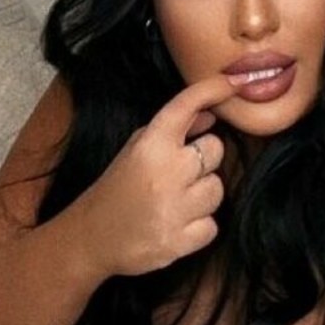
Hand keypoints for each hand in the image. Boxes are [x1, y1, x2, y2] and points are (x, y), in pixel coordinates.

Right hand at [77, 76, 233, 277]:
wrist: (91, 238)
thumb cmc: (117, 187)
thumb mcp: (137, 147)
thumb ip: (175, 129)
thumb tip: (211, 116)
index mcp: (150, 145)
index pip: (187, 106)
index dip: (213, 89)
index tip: (233, 83)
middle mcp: (165, 172)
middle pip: (216, 149)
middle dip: (203, 159)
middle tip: (181, 172)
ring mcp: (173, 209)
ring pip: (218, 189)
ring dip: (202, 195)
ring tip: (177, 201)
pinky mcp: (178, 242)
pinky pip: (212, 226)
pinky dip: (199, 227)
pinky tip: (177, 224)